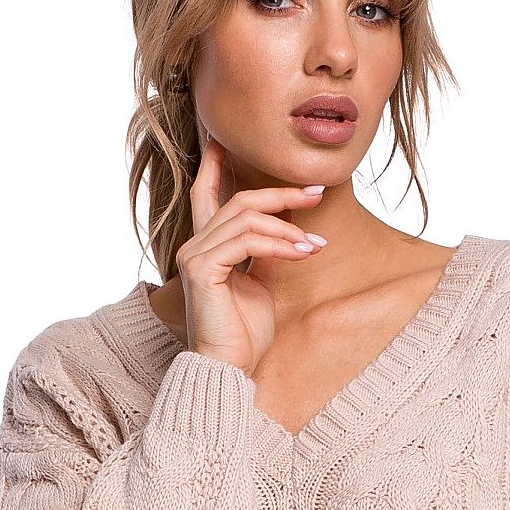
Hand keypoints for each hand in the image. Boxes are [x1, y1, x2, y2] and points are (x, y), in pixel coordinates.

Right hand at [176, 136, 326, 373]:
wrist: (230, 369)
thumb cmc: (245, 335)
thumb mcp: (260, 285)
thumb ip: (265, 254)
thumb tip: (288, 230)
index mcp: (205, 249)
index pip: (207, 196)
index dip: (216, 165)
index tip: (228, 140)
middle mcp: (193, 247)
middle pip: (239, 202)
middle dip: (281, 194)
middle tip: (316, 193)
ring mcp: (195, 257)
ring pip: (246, 219)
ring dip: (288, 229)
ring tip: (316, 246)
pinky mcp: (203, 270)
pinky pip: (247, 242)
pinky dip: (279, 245)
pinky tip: (303, 255)